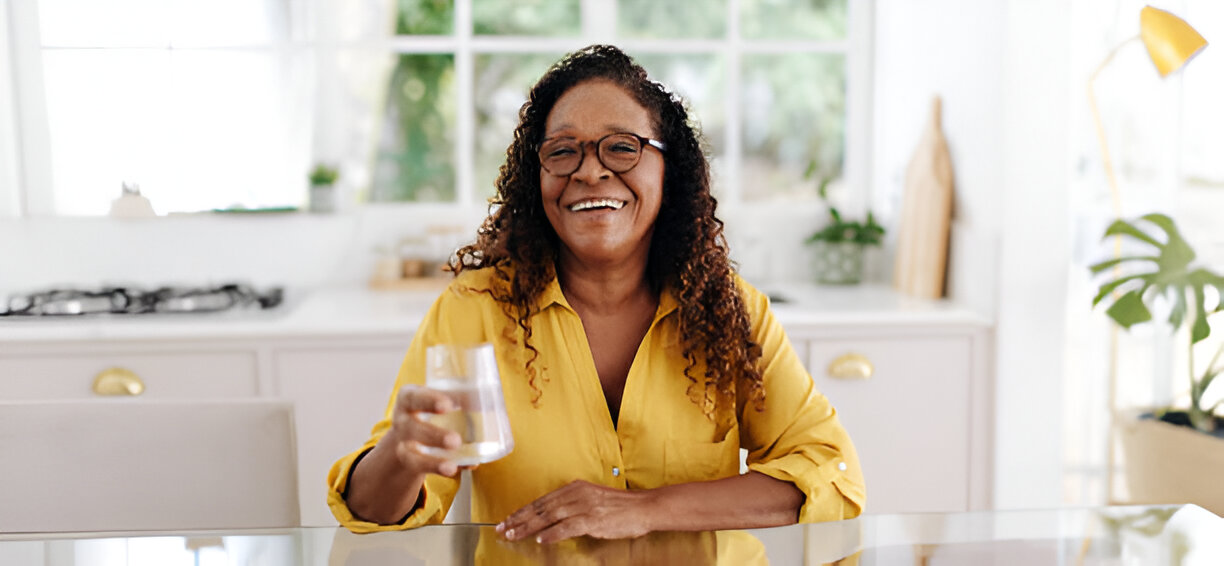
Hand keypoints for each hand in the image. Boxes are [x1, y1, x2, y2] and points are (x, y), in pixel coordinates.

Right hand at [385, 384, 465, 478]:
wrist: (406, 436)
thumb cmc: (430, 410)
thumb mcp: (436, 399)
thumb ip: (459, 399)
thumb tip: (493, 407)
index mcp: (408, 399)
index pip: (413, 397)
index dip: (429, 400)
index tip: (447, 405)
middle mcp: (402, 421)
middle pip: (411, 428)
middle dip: (433, 435)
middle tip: (455, 440)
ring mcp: (402, 444)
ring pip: (412, 454)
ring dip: (433, 461)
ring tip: (452, 464)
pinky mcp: (408, 462)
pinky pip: (421, 468)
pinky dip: (439, 468)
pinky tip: (455, 469)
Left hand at [496, 480, 653, 542]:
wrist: (643, 508)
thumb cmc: (620, 507)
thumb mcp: (592, 499)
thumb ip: (572, 506)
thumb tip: (551, 518)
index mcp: (575, 488)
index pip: (542, 500)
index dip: (523, 510)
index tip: (508, 519)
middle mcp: (577, 494)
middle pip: (541, 507)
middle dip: (519, 518)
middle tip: (503, 527)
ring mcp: (584, 506)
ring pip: (549, 516)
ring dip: (529, 526)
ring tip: (515, 533)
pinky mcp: (593, 519)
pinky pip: (568, 527)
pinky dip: (553, 533)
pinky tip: (542, 538)